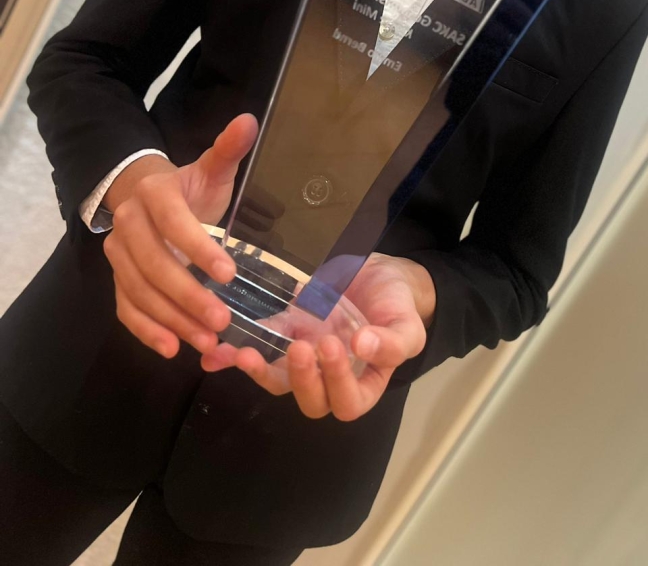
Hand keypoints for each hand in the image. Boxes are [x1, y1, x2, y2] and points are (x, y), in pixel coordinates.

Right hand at [102, 114, 257, 359]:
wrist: (146, 198)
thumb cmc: (190, 189)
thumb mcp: (211, 169)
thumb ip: (228, 150)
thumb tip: (249, 121)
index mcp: (154, 194)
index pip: (174, 223)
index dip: (198, 249)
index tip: (229, 274)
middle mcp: (128, 224)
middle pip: (154, 265)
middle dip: (187, 296)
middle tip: (221, 321)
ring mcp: (118, 256)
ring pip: (139, 291)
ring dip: (172, 319)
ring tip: (207, 341)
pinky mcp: (117, 280)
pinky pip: (126, 308)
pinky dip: (147, 331)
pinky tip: (173, 348)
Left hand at [201, 253, 434, 420]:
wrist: (378, 271)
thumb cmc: (398, 303)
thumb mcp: (407, 323)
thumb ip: (392, 341)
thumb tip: (363, 346)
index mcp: (364, 382)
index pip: (348, 402)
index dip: (337, 382)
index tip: (333, 346)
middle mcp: (330, 377)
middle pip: (310, 400)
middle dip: (301, 379)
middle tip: (300, 348)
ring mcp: (305, 356)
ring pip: (279, 380)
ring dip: (259, 373)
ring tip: (245, 355)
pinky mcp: (286, 331)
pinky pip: (260, 347)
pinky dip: (234, 354)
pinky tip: (214, 353)